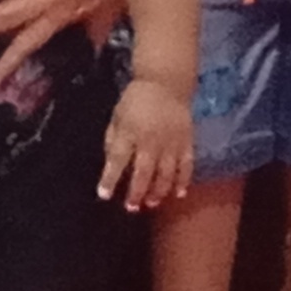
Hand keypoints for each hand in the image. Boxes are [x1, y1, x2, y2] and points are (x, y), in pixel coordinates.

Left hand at [100, 78, 195, 210]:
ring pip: (166, 173)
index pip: (117, 159)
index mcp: (129, 132)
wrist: (166, 83)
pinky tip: (178, 194)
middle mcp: (150, 140)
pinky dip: (183, 181)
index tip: (103, 195)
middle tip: (131, 208)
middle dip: (136, 192)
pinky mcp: (187, 142)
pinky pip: (186, 165)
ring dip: (158, 191)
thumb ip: (113, 141)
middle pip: (143, 172)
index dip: (110, 178)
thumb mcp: (117, 117)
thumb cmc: (136, 101)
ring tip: (151, 203)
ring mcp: (171, 142)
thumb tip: (111, 165)